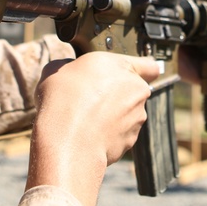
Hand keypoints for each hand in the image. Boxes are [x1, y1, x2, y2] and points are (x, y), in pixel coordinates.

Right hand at [25, 52, 158, 205]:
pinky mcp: (131, 140)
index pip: (149, 65)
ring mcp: (137, 117)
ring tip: (86, 120)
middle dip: (119, 95)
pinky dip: (110, 135)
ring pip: (128, 114)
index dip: (140, 69)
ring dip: (114, 116)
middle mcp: (136, 90)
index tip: (126, 74)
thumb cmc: (62, 100)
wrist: (67, 140)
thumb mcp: (57, 69)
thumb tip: (69, 71)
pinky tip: (88, 135)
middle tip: (92, 99)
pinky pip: (121, 134)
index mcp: (122, 66)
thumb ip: (72, 66)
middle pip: (134, 90)